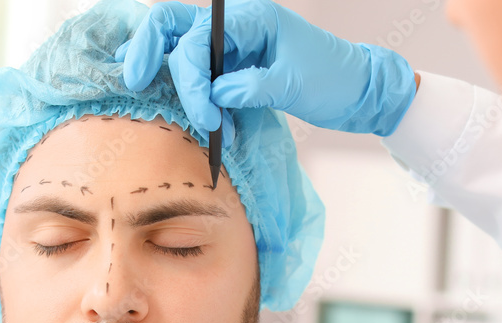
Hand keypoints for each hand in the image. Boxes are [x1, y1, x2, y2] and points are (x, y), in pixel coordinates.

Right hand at [115, 0, 417, 141]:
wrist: (358, 91)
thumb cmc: (333, 79)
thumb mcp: (293, 84)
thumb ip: (251, 87)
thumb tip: (215, 95)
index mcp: (249, 16)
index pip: (195, 36)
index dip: (188, 77)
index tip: (204, 118)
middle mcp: (234, 24)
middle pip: (172, 28)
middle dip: (153, 56)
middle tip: (143, 88)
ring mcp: (231, 45)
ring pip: (182, 54)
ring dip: (183, 88)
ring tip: (211, 127)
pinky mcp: (234, 67)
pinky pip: (202, 77)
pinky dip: (200, 99)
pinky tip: (214, 124)